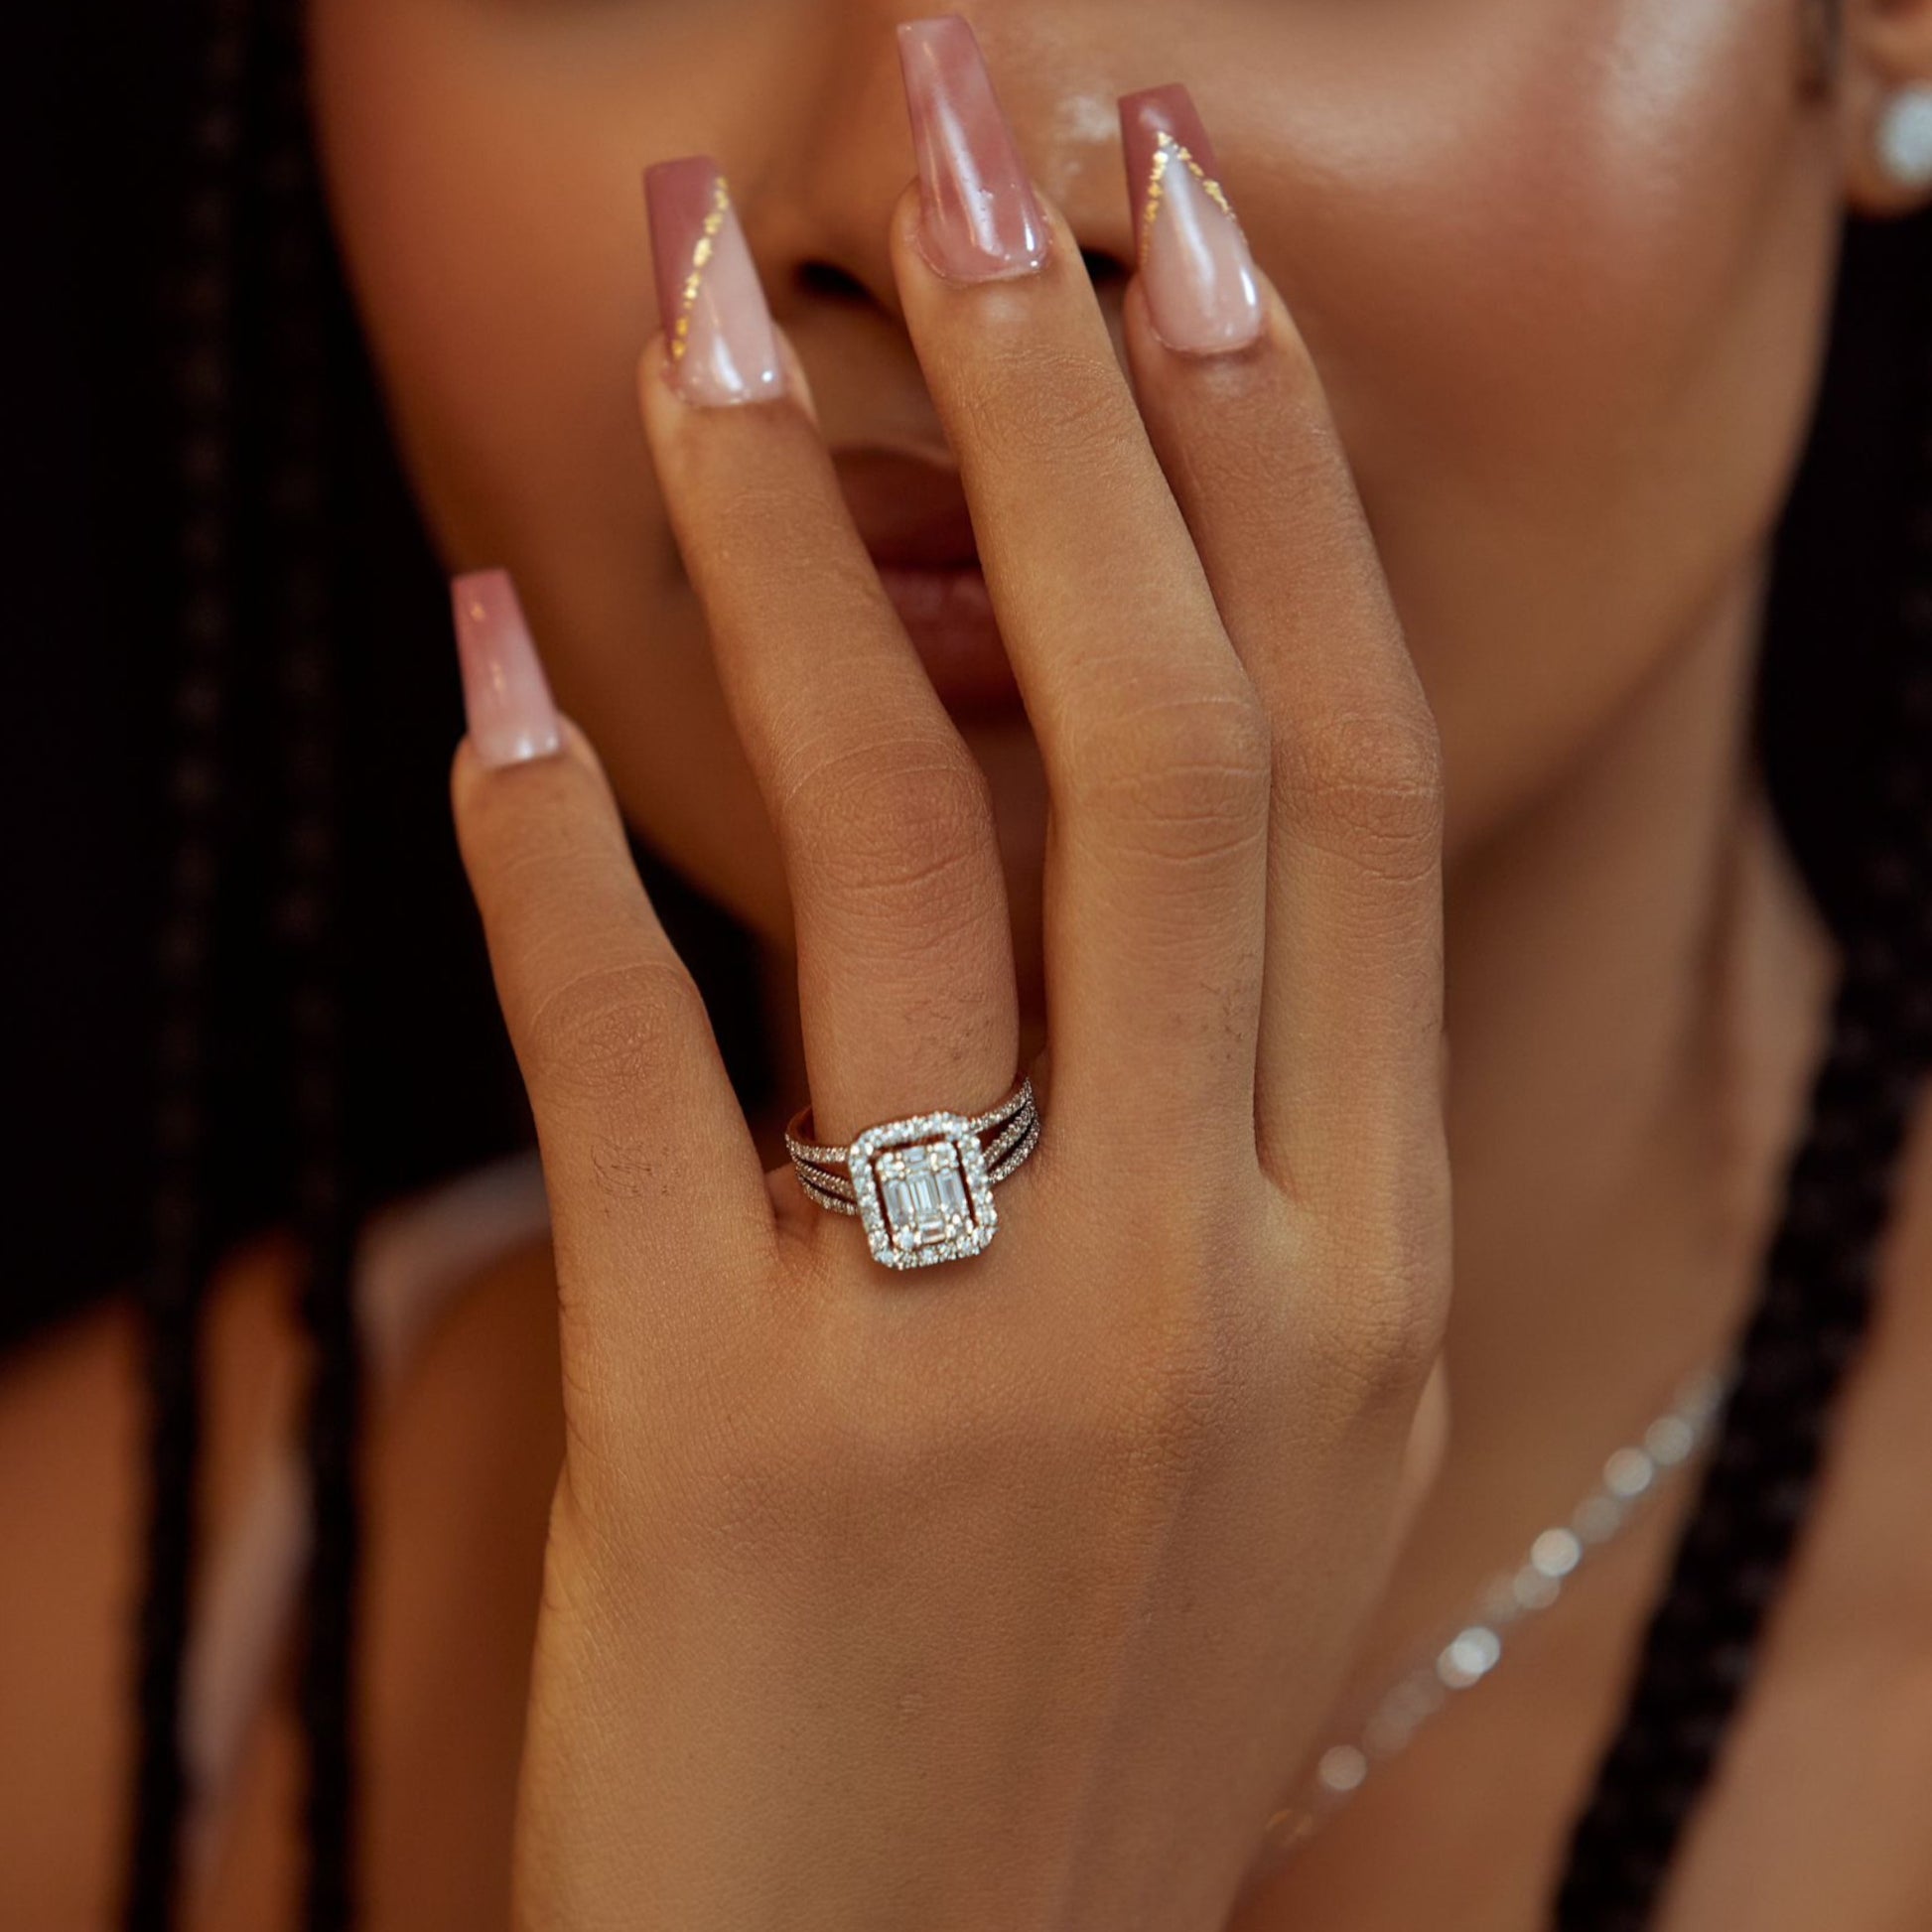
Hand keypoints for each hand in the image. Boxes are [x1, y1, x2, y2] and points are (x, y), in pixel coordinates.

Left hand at [449, 42, 1448, 1931]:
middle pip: (1175, 748)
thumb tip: (1142, 820)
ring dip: (799, 540)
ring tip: (694, 306)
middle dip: (1081, 401)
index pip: (1352, 788)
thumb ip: (1247, 1139)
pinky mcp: (722, 1440)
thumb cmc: (1083, 1711)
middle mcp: (1215, 1283)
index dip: (1276, 487)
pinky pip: (638, 1059)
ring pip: (909, 847)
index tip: (1190, 252)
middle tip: (985, 138)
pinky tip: (501, 647)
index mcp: (1367, 1264)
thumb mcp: (1265, 1423)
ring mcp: (975, 1364)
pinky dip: (553, 835)